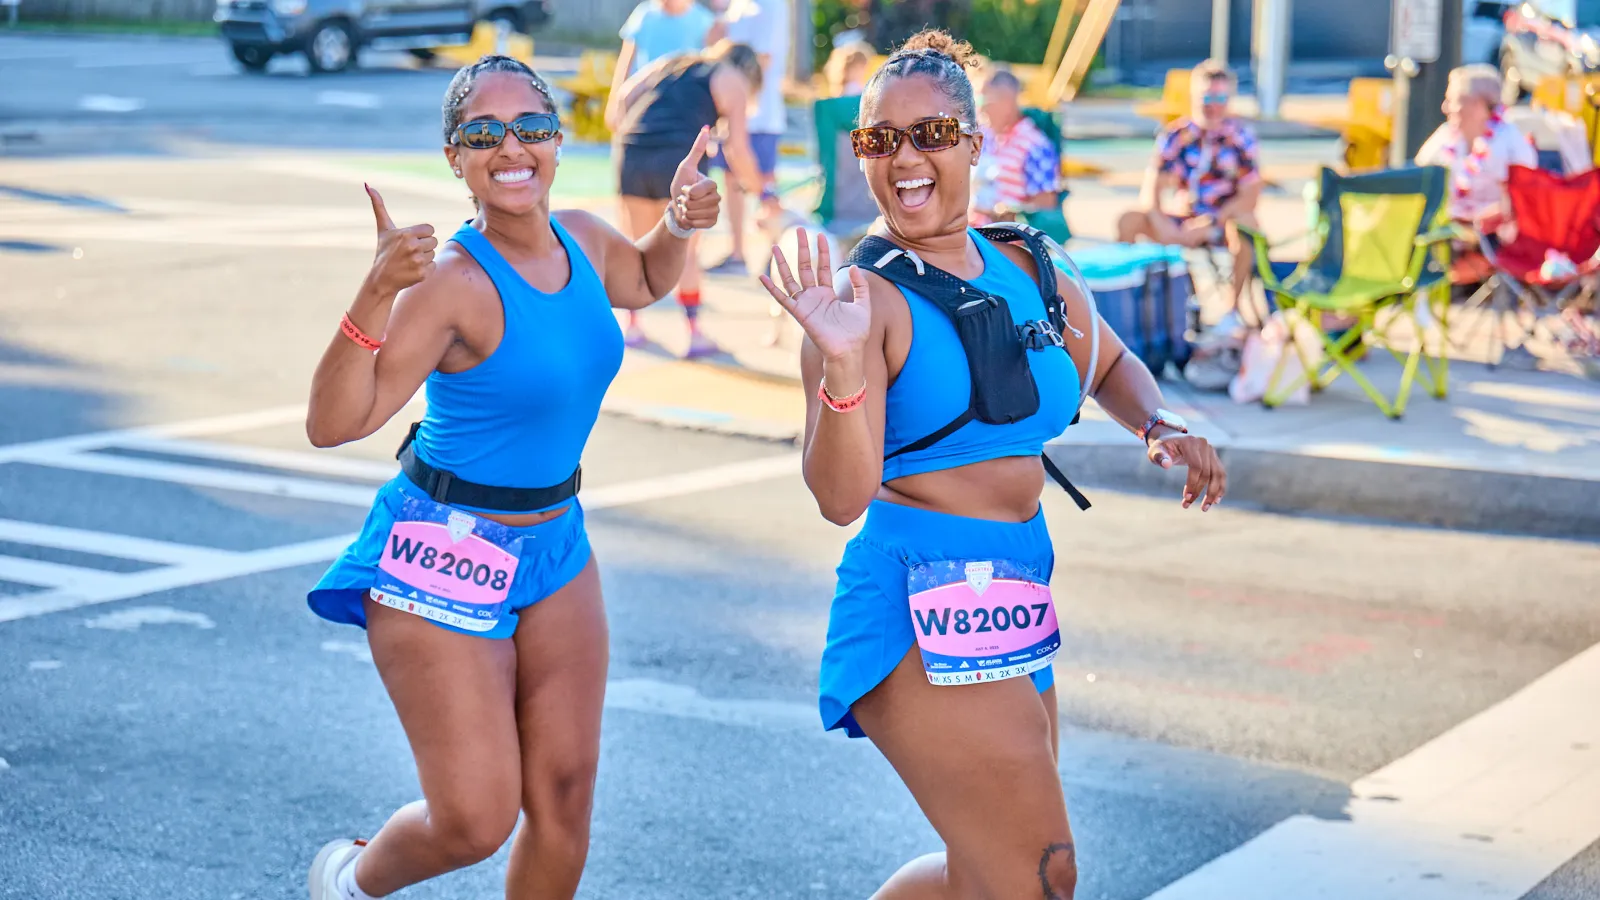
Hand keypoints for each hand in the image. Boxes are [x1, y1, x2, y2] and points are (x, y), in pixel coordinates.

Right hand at [365, 184, 436, 296]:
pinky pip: (434, 266)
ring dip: (424, 258)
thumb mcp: (383, 228)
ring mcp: (418, 261)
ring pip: (434, 254)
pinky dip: (426, 269)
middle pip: (434, 241)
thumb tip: (368, 185)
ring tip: (409, 261)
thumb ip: (378, 206)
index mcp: (407, 234)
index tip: (410, 240)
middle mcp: (413, 246)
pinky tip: (413, 270)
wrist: (381, 279)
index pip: (430, 230)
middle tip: (409, 252)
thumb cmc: (384, 251)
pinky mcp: (422, 274)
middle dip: (423, 246)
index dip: (422, 235)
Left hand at [668, 126, 720, 230]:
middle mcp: (717, 197)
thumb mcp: (686, 167)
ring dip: (687, 212)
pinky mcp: (713, 222)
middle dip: (685, 203)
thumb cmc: (681, 186)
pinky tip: (691, 217)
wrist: (678, 208)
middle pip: (698, 203)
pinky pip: (703, 224)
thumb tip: (705, 127)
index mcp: (712, 183)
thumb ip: (697, 149)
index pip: (698, 191)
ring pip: (699, 214)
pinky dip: (692, 222)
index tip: (685, 189)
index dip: (687, 192)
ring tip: (687, 208)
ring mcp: (716, 210)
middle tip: (685, 200)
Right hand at [758, 227, 871, 362]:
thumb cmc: (856, 332)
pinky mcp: (800, 314)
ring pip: (791, 279)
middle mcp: (814, 296)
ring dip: (783, 263)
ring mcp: (806, 304)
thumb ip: (860, 285)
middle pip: (805, 267)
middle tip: (799, 230)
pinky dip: (772, 288)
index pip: (823, 267)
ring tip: (776, 247)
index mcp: (828, 293)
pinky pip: (783, 299)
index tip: (820, 235)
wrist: (849, 350)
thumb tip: (853, 266)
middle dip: (803, 249)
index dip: (823, 251)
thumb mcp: (863, 304)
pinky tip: (761, 276)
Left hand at [1147, 432, 1225, 510]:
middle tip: (1187, 505)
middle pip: (1207, 472)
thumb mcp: (1155, 451)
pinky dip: (1220, 488)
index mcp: (1190, 443)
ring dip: (1213, 493)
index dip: (1193, 483)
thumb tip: (1166, 464)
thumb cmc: (1161, 447)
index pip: (1196, 466)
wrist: (1171, 439)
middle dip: (1199, 491)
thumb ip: (1159, 457)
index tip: (1186, 498)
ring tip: (1205, 508)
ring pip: (1218, 474)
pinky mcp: (1214, 457)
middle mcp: (1204, 445)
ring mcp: (1211, 451)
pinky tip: (1215, 500)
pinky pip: (1221, 474)